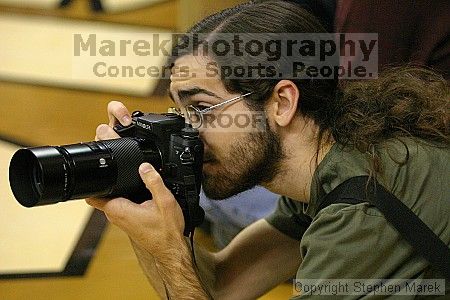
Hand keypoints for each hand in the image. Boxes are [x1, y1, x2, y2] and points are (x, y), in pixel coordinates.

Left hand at [87, 101, 185, 258]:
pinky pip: (117, 200)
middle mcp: (115, 213)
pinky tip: (132, 183)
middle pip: (99, 191)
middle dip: (102, 176)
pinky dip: (119, 190)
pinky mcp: (126, 217)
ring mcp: (119, 216)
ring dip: (111, 184)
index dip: (92, 176)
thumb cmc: (166, 231)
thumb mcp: (165, 202)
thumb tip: (144, 165)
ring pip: (108, 195)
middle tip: (111, 159)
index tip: (97, 162)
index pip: (91, 192)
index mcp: (118, 208)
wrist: (170, 248)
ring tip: (121, 169)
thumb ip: (154, 182)